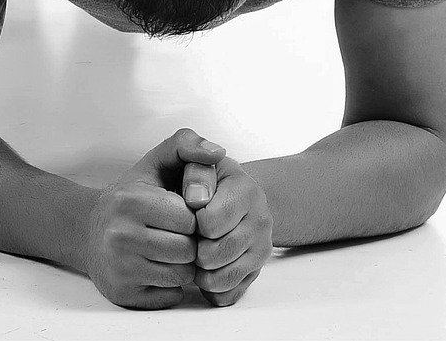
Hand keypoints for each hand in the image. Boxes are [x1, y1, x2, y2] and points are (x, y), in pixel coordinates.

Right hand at [81, 128, 225, 309]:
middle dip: (188, 243)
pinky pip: (170, 296)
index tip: (179, 214)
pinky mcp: (122, 292)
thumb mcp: (153, 164)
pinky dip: (170, 285)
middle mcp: (120, 234)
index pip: (190, 219)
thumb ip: (185, 147)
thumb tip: (218, 151)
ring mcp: (119, 266)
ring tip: (167, 251)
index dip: (191, 218)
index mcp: (130, 200)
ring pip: (181, 275)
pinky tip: (154, 269)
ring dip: (182, 265)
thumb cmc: (130, 198)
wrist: (89, 231)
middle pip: (187, 250)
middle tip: (173, 235)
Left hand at [192, 156, 271, 306]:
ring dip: (198, 270)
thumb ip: (187, 151)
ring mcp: (261, 248)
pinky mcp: (255, 272)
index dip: (188, 219)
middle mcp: (261, 219)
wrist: (220, 193)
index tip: (183, 210)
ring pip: (221, 277)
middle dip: (192, 247)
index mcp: (245, 188)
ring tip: (189, 251)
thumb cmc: (194, 176)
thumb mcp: (187, 154)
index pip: (209, 221)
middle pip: (215, 253)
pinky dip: (209, 288)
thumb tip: (196, 196)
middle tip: (184, 235)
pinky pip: (227, 295)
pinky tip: (200, 270)